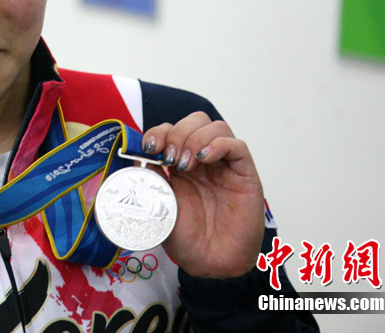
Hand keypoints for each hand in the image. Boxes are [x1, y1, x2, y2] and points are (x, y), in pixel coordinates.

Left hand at [142, 112, 264, 277]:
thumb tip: (139, 156)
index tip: (149, 146)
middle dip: (177, 132)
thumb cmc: (186, 237)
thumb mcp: (159, 204)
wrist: (210, 263)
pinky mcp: (244, 174)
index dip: (159, 131)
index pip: (171, 130)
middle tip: (169, 156)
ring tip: (185, 164)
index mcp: (180, 163)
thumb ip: (152, 178)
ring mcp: (224, 165)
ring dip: (195, 138)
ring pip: (216, 127)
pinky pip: (237, 146)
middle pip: (195, 121)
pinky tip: (204, 159)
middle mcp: (203, 160)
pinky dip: (219, 145)